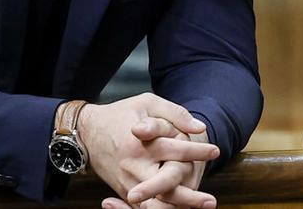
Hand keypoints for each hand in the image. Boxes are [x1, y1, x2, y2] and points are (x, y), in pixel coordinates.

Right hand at [76, 93, 219, 207]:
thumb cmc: (120, 115)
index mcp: (141, 143)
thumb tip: (199, 127)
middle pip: (166, 185)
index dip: (198, 151)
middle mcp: (134, 166)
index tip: (215, 151)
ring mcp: (128, 182)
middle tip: (211, 201)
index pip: (176, 150)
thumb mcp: (147, 103)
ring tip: (201, 207)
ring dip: (178, 206)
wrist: (86, 133)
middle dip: (190, 195)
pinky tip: (180, 208)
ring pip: (155, 202)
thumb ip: (174, 113)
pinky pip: (144, 206)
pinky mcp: (123, 191)